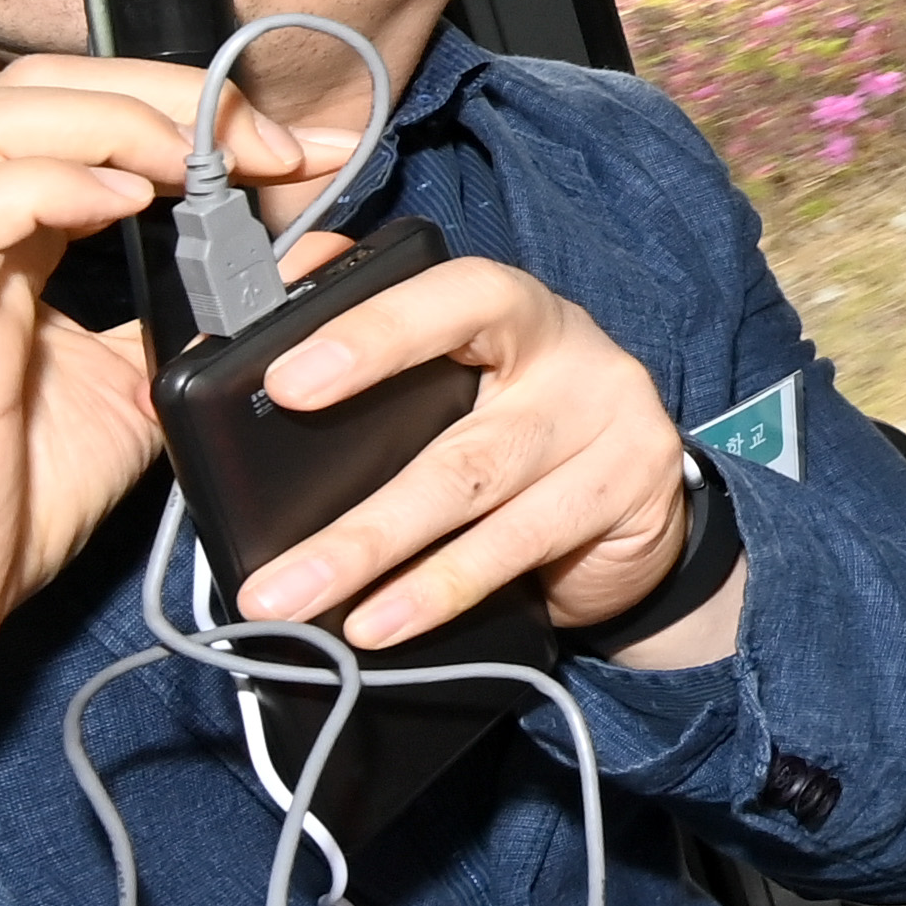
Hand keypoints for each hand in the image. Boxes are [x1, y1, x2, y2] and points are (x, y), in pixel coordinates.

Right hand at [0, 63, 333, 834]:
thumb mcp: (120, 401)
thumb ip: (195, 323)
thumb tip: (308, 258)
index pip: (67, 118)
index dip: (185, 109)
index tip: (303, 147)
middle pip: (21, 92)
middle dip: (161, 91)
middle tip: (275, 141)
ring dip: (103, 118)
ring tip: (205, 159)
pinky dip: (41, 186)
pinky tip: (124, 204)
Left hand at [223, 256, 729, 663]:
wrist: (632, 502)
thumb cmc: (518, 424)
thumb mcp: (454, 372)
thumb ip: (374, 324)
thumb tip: (284, 283)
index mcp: (513, 309)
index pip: (451, 298)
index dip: (374, 333)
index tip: (286, 385)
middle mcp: (572, 353)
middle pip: (460, 432)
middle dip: (356, 513)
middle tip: (268, 572)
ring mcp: (614, 418)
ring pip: (478, 493)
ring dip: (378, 558)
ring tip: (298, 604)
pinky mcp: (637, 485)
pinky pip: (522, 543)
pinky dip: (441, 590)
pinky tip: (384, 622)